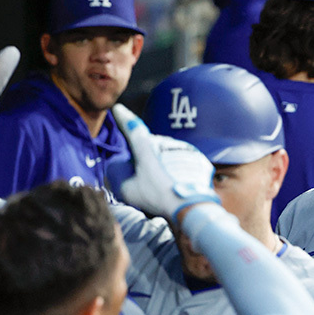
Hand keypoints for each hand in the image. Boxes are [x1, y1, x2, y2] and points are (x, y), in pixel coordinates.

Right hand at [107, 104, 219, 220]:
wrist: (191, 204)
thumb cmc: (157, 196)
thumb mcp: (128, 189)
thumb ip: (117, 174)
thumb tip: (116, 165)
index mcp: (146, 146)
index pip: (132, 127)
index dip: (124, 118)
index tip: (119, 109)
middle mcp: (165, 142)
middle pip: (149, 144)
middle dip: (144, 155)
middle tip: (143, 176)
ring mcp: (183, 148)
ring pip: (166, 151)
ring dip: (162, 162)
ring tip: (163, 185)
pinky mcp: (197, 157)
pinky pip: (182, 159)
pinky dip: (177, 168)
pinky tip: (176, 184)